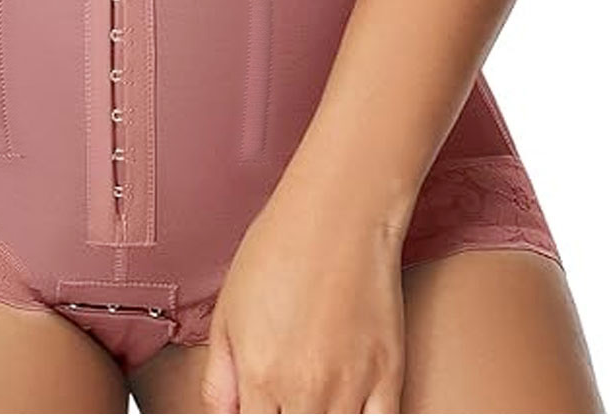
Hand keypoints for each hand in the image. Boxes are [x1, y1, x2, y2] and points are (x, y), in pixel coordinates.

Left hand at [201, 153, 409, 413]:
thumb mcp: (227, 309)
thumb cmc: (278, 249)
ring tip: (312, 406)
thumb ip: (220, 377)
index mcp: (260, 375)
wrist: (338, 214)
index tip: (259, 411)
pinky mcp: (390, 377)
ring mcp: (351, 387)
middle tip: (285, 402)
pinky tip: (349, 411)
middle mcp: (305, 391)